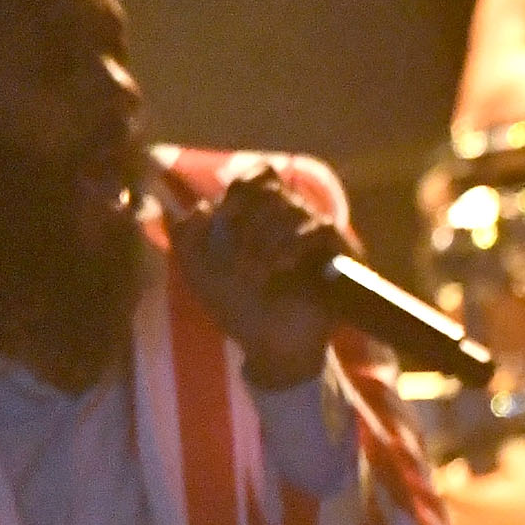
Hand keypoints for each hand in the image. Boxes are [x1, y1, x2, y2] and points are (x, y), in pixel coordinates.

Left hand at [161, 161, 350, 388]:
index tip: (225, 215)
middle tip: (240, 260)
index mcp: (255, 219)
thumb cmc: (238, 310)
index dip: (242, 188)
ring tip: (260, 273)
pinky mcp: (339, 252)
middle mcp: (287, 221)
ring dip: (267, 239)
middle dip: (248, 223)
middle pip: (271, 190)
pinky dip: (294, 243)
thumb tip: (202, 205)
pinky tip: (283, 267)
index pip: (256, 178)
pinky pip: (320, 225)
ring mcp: (314, 235)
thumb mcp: (198, 274)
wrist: (274, 345)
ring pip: (293, 206)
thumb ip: (184, 236)